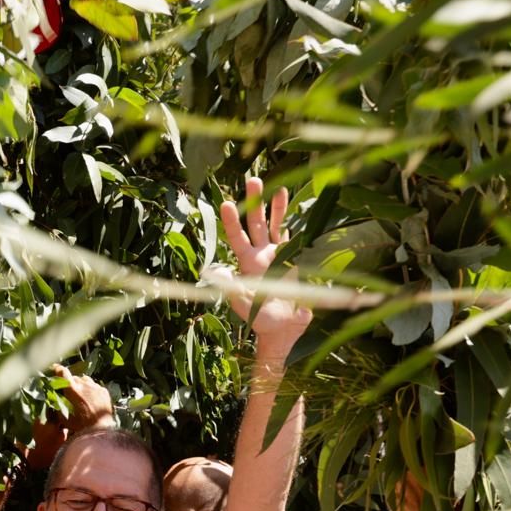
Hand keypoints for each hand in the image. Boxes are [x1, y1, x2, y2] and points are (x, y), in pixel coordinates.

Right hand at [50, 364, 114, 429]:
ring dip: (81, 384)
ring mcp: (95, 387)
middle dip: (69, 383)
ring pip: (85, 379)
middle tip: (68, 392)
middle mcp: (84, 384)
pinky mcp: (104, 391)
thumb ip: (58, 404)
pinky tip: (90, 398)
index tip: (54, 369)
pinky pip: (95, 386)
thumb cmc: (79, 426)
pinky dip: (91, 389)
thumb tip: (54, 398)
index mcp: (72, 389)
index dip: (57, 369)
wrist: (100, 430)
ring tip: (80, 394)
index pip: (62, 372)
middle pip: (74, 377)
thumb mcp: (63, 417)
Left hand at [218, 177, 312, 353]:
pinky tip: (297, 206)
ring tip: (278, 186)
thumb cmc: (262, 321)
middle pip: (256, 224)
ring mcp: (278, 255)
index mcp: (247, 264)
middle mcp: (261, 255)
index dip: (232, 222)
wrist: (284, 330)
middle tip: (253, 180)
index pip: (237, 238)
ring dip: (276, 207)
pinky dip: (294, 221)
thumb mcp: (244, 306)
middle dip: (255, 202)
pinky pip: (294, 236)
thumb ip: (232, 290)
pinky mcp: (294, 259)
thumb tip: (213, 273)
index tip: (227, 203)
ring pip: (276, 226)